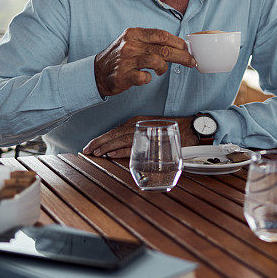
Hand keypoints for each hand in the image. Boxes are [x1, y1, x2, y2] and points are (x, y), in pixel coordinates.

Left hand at [82, 115, 197, 157]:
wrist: (190, 130)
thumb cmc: (170, 132)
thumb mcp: (149, 131)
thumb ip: (135, 137)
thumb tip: (119, 148)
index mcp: (136, 122)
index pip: (114, 131)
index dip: (101, 138)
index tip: (90, 146)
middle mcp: (137, 125)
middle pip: (113, 134)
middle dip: (98, 142)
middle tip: (86, 150)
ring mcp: (144, 132)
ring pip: (119, 139)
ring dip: (105, 147)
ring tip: (94, 153)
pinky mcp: (151, 141)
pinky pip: (132, 146)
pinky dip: (120, 151)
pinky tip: (110, 155)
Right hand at [94, 28, 195, 96]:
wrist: (97, 72)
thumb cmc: (119, 57)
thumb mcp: (132, 42)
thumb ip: (150, 42)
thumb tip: (177, 45)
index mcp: (134, 33)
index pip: (162, 35)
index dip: (178, 42)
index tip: (187, 49)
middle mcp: (130, 44)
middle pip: (164, 49)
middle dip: (182, 56)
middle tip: (191, 61)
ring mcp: (126, 60)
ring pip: (157, 61)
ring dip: (164, 68)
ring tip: (161, 71)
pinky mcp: (124, 75)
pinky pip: (145, 77)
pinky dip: (149, 78)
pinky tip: (146, 77)